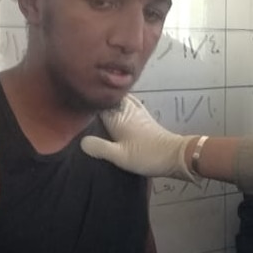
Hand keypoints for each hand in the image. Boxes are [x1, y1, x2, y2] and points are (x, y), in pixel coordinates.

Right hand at [80, 94, 198, 180]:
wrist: (175, 156)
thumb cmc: (146, 155)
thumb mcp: (119, 156)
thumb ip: (99, 147)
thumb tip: (81, 141)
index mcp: (119, 117)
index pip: (99, 103)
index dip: (88, 101)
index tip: (77, 101)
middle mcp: (128, 110)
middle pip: (111, 97)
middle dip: (99, 96)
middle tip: (86, 100)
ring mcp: (138, 112)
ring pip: (121, 99)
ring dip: (111, 98)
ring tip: (99, 101)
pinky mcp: (145, 118)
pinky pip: (130, 103)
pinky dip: (122, 102)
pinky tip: (119, 107)